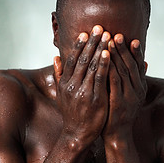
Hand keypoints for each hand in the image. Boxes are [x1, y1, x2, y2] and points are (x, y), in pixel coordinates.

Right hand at [54, 25, 110, 148]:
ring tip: (107, 36)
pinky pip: (99, 78)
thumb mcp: (61, 95)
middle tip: (99, 28)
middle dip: (91, 42)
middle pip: (82, 59)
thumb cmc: (71, 114)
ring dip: (99, 49)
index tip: (85, 33)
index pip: (71, 60)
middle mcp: (72, 86)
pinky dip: (103, 65)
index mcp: (64, 83)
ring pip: (91, 66)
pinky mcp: (94, 99)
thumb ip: (59, 75)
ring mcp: (83, 92)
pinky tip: (108, 54)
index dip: (79, 46)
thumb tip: (56, 58)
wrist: (77, 134)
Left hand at [103, 35, 147, 140]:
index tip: (130, 38)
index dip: (134, 52)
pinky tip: (104, 60)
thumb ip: (135, 80)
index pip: (138, 67)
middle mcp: (137, 92)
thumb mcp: (130, 97)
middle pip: (130, 66)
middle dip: (123, 50)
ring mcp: (129, 98)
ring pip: (123, 72)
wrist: (117, 136)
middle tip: (116, 35)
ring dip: (116, 55)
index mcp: (140, 89)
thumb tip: (144, 63)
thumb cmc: (119, 116)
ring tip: (109, 42)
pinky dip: (110, 69)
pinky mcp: (118, 103)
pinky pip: (114, 83)